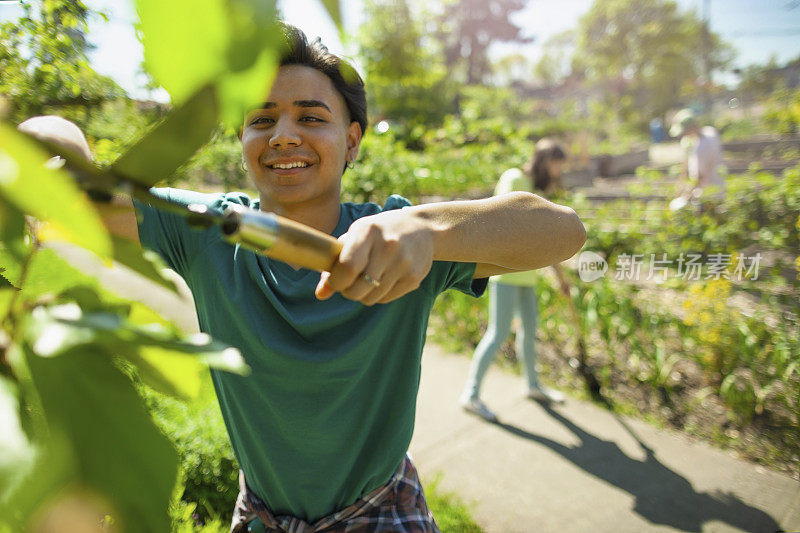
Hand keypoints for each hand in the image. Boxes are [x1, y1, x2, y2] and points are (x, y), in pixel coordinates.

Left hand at [314, 208, 433, 304]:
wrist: (422, 229)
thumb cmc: (380, 232)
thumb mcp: (357, 236)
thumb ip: (336, 263)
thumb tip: (320, 294)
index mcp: (368, 231)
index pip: (347, 267)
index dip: (336, 281)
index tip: (336, 280)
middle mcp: (388, 246)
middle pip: (357, 289)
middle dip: (348, 291)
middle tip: (350, 282)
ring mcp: (403, 263)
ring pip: (371, 298)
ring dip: (364, 294)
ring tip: (368, 277)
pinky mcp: (414, 277)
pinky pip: (386, 299)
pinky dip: (379, 294)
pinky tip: (384, 278)